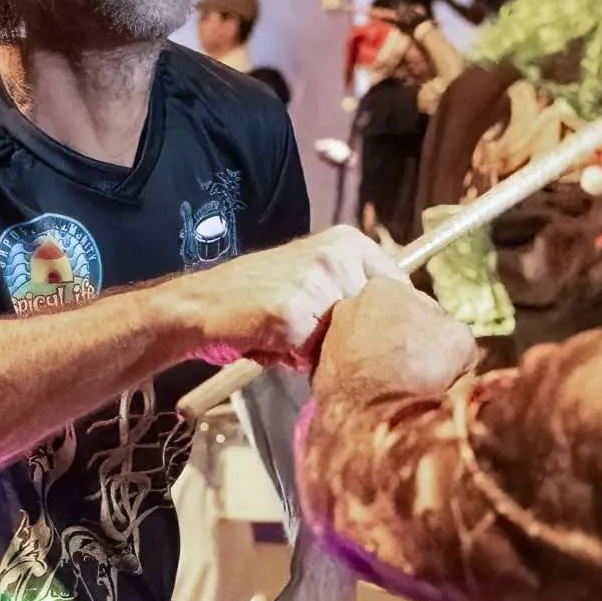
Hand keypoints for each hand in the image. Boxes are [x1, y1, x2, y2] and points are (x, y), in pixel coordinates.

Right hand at [178, 228, 402, 367]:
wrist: (200, 303)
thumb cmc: (256, 296)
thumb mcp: (313, 276)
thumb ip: (353, 290)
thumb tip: (401, 323)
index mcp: (347, 242)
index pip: (399, 288)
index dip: (390, 322)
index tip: (378, 339)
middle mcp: (337, 255)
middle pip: (377, 318)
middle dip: (354, 340)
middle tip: (315, 337)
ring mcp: (316, 281)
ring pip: (347, 340)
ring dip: (323, 351)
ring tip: (289, 336)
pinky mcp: (294, 312)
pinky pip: (313, 354)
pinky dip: (294, 359)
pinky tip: (272, 343)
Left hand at [310, 275, 478, 403]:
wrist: (377, 414)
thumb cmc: (421, 366)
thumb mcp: (460, 339)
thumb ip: (451, 329)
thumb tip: (448, 340)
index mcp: (383, 286)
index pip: (412, 300)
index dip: (429, 325)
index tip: (437, 347)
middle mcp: (349, 306)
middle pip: (385, 322)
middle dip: (400, 341)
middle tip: (419, 368)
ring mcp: (329, 339)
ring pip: (365, 348)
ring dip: (381, 363)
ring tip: (399, 388)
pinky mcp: (320, 373)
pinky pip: (350, 374)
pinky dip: (363, 384)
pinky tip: (379, 400)